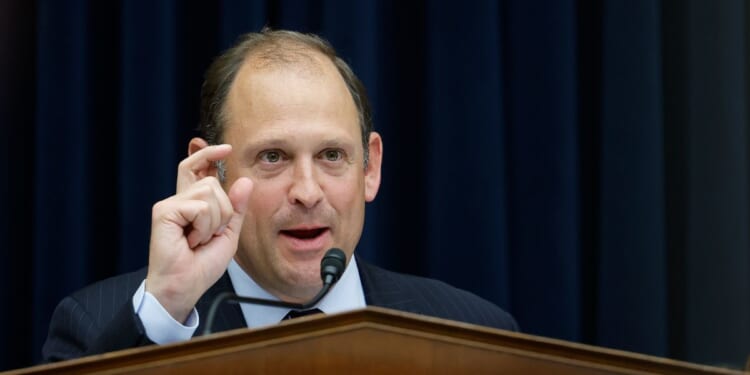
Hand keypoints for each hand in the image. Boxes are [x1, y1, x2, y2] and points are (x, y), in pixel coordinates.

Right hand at [146, 144, 252, 321]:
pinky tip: (192, 241)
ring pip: (209, 191)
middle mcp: (179, 200)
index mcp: (192, 204)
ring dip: (214, 221)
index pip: (197, 168)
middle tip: (211, 234)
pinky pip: (200, 206)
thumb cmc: (201, 266)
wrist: (184, 287)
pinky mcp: (164, 211)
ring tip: (200, 239)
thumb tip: (244, 180)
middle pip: (212, 182)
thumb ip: (236, 208)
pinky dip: (204, 226)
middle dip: (224, 210)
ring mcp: (170, 204)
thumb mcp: (228, 234)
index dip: (208, 155)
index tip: (225, 148)